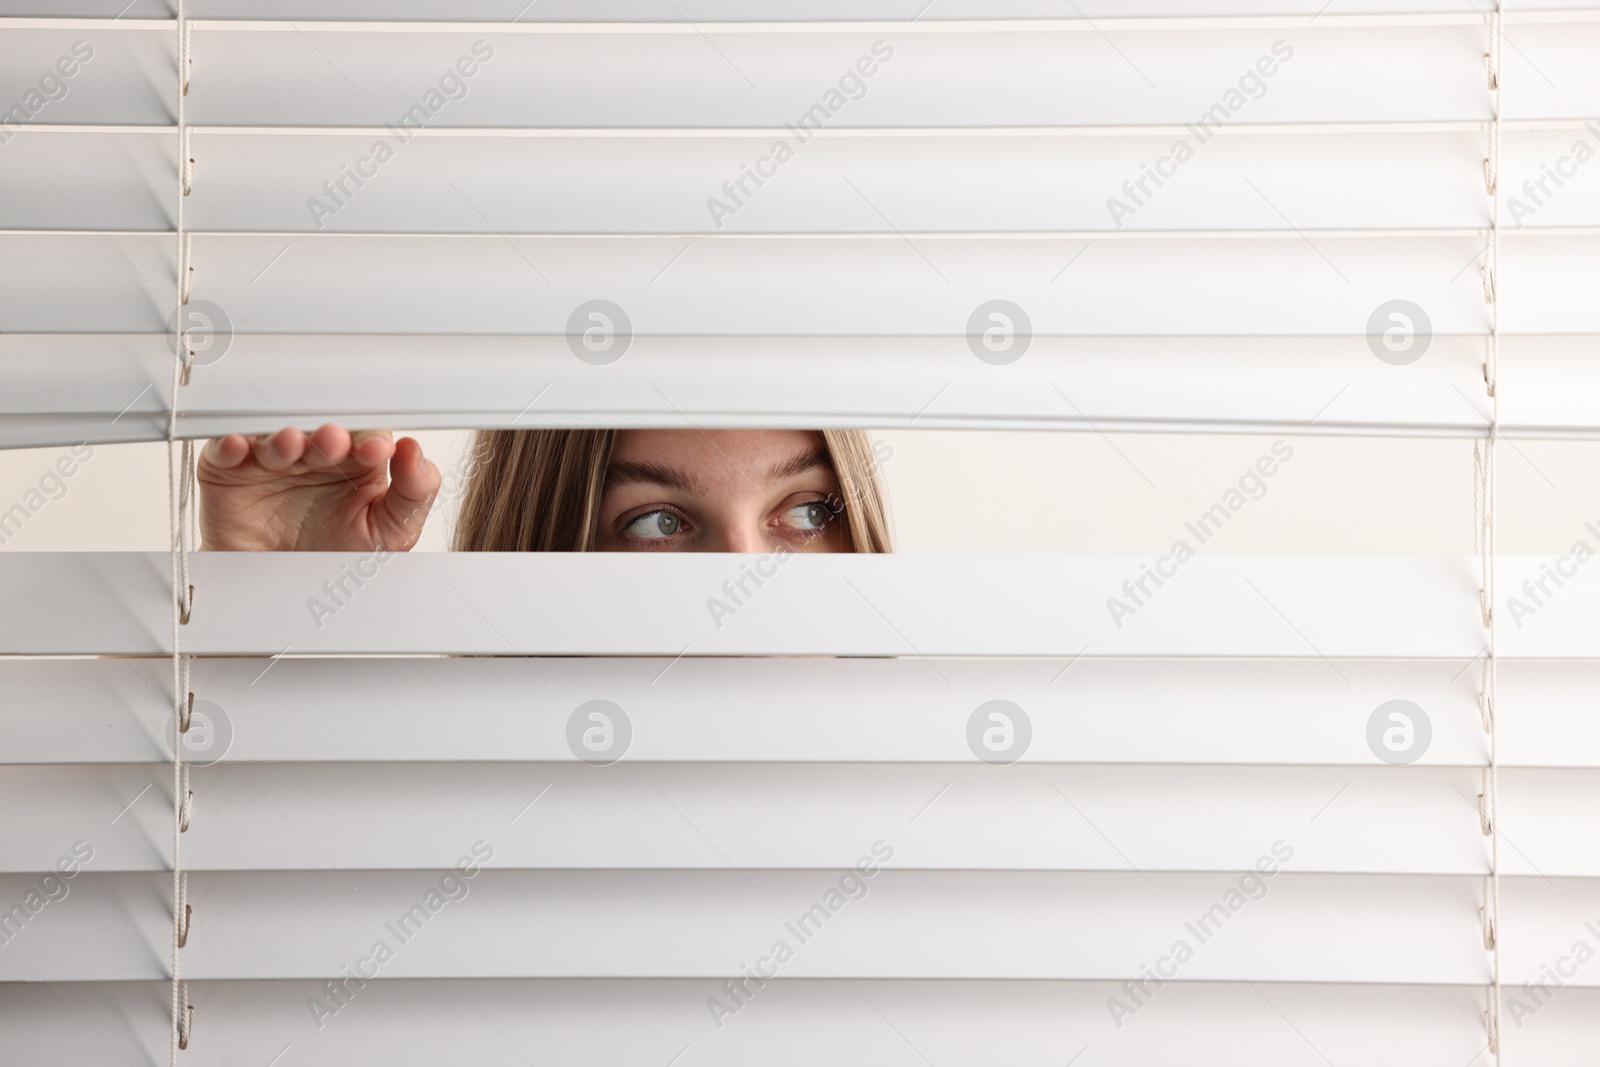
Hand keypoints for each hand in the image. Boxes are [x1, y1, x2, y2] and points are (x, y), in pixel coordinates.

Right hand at [198, 425, 440, 550]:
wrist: (287, 597)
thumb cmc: (338, 558)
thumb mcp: (392, 531)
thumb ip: (413, 492)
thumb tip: (414, 450)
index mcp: (355, 461)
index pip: (364, 436)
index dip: (370, 439)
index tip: (376, 450)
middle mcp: (313, 455)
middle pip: (317, 430)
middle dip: (327, 436)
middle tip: (334, 442)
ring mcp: (271, 460)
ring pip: (273, 436)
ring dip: (281, 438)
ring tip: (291, 446)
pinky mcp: (229, 471)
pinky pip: (224, 451)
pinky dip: (229, 446)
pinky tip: (240, 448)